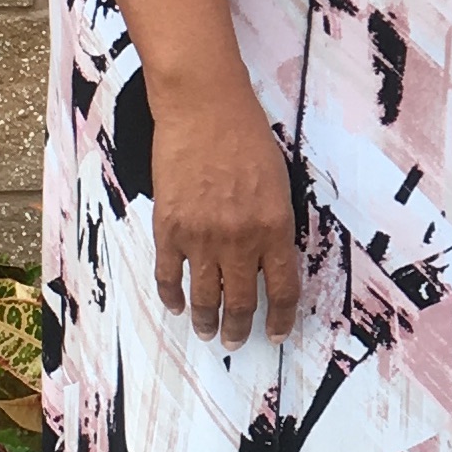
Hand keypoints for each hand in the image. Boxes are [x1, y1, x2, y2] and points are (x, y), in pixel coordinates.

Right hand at [148, 91, 302, 344]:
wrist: (204, 110)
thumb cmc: (248, 137)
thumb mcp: (279, 183)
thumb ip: (275, 225)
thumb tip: (269, 262)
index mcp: (274, 228)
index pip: (282, 289)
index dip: (280, 318)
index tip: (276, 334)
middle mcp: (239, 240)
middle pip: (241, 301)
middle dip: (239, 328)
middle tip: (236, 340)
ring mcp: (201, 237)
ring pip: (204, 297)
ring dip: (207, 321)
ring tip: (208, 332)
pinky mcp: (169, 229)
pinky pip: (169, 276)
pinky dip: (172, 297)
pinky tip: (177, 306)